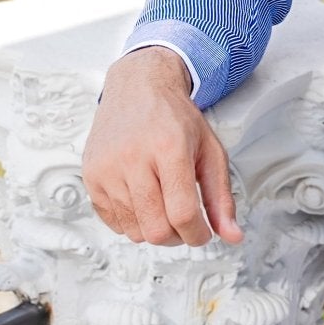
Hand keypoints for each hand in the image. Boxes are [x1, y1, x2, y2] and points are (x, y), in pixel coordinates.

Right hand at [82, 46, 242, 247]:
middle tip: (184, 222)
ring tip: (164, 205)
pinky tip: (143, 199)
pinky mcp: (91, 176)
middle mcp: (133, 158)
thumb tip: (232, 236)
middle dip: (176, 237)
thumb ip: (221, 196)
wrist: (137, 87)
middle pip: (156, 229)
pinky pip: (113, 222)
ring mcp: (107, 168)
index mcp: (169, 148)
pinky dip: (132, 221)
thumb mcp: (209, 149)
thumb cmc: (174, 117)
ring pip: (134, 231)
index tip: (203, 234)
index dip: (197, 234)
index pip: (182, 213)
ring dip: (154, 229)